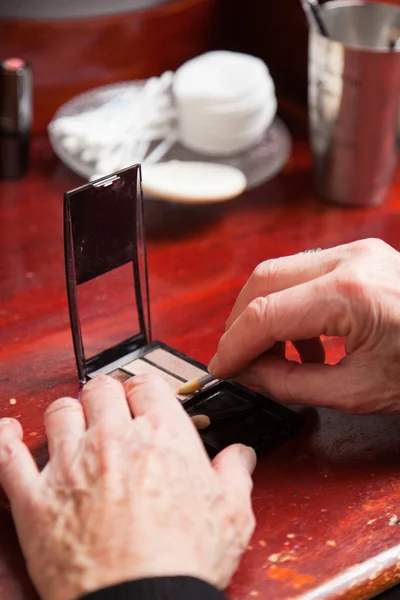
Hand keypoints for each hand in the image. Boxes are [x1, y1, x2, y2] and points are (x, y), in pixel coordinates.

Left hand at [0, 374, 255, 599]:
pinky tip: (10, 431)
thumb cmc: (184, 562)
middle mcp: (114, 438)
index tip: (144, 400)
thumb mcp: (232, 515)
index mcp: (162, 435)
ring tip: (75, 426)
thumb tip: (241, 454)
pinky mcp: (35, 498)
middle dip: (108, 395)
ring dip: (69, 413)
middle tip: (111, 411)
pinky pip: (7, 453)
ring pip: (60, 411)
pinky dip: (6, 437)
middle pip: (101, 389)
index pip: (148, 385)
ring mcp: (71, 464)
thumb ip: (235, 474)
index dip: (146, 390)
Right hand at [209, 238, 399, 414]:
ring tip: (276, 358)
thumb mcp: (360, 392)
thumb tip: (251, 375)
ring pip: (282, 272)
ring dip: (266, 314)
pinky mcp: (364, 256)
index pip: (264, 314)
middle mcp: (350, 260)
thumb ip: (292, 384)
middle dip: (242, 323)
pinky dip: (293, 307)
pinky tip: (307, 343)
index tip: (221, 369)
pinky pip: (308, 274)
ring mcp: (359, 252)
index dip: (234, 346)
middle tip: (239, 361)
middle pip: (263, 280)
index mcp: (350, 294)